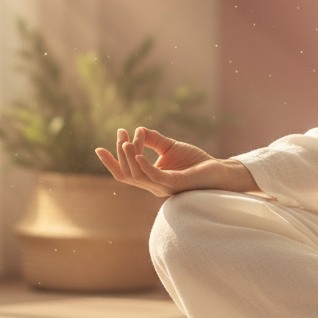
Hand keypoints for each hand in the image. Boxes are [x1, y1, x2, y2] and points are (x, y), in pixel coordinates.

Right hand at [95, 127, 259, 198]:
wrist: (218, 170)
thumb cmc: (196, 161)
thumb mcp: (170, 147)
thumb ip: (153, 140)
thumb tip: (138, 130)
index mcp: (151, 179)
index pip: (125, 173)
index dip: (111, 162)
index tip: (98, 148)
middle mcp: (153, 186)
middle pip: (127, 174)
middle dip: (119, 155)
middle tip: (119, 134)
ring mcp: (163, 187)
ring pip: (137, 175)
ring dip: (129, 157)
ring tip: (125, 140)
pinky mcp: (175, 184)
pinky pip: (154, 177)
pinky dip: (144, 166)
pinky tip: (137, 153)